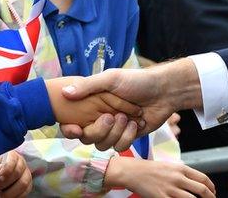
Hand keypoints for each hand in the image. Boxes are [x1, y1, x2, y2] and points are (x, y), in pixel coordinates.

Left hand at [0, 151, 31, 196]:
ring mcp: (26, 174)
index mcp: (11, 155)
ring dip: (9, 193)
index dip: (6, 170)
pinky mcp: (28, 186)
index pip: (12, 161)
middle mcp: (22, 163)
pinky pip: (25, 193)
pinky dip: (14, 197)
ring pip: (23, 184)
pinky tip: (4, 197)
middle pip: (17, 174)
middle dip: (4, 183)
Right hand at [60, 59, 201, 150]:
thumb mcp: (110, 79)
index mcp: (92, 104)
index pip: (72, 122)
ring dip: (116, 132)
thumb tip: (64, 92)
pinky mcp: (127, 137)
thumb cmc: (136, 81)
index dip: (70, 129)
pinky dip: (128, 136)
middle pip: (87, 138)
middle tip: (111, 117)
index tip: (75, 128)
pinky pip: (120, 147)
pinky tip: (136, 123)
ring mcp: (114, 130)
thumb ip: (87, 86)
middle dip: (99, 129)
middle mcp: (99, 118)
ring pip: (103, 145)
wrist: (163, 91)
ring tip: (127, 118)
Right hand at [104, 156, 214, 197]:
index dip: (211, 187)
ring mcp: (170, 189)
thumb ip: (182, 173)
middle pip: (201, 190)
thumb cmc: (150, 169)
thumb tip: (194, 182)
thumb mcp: (169, 166)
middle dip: (210, 197)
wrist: (133, 171)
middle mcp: (178, 178)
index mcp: (180, 168)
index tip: (212, 192)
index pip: (203, 178)